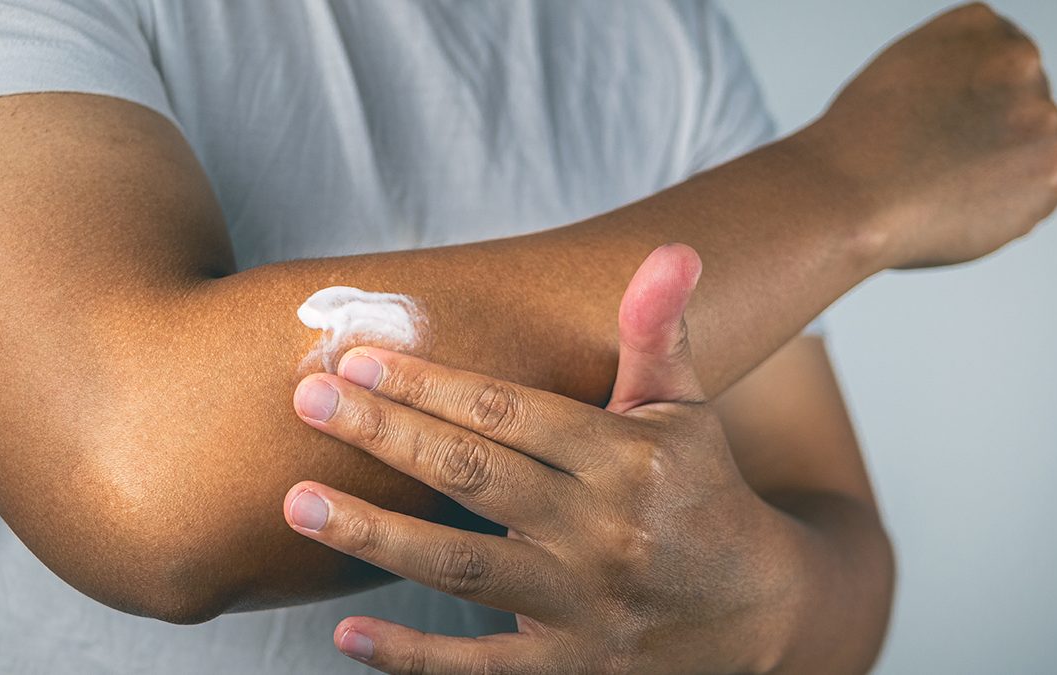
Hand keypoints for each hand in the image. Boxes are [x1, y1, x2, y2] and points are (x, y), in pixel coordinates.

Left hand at [285, 245, 803, 672]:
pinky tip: (347, 633)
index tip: (357, 357)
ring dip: (375, 534)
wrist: (760, 607)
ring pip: (464, 567)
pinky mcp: (572, 668)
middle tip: (307, 398)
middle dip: (386, 435)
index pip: (511, 412)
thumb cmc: (704, 489)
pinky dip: (413, 656)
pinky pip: (482, 668)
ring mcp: (584, 606)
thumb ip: (660, 332)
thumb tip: (673, 248)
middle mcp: (603, 530)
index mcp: (627, 458)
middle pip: (475, 476)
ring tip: (296, 502)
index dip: (430, 383)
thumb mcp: (687, 408)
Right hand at [804, 2, 1056, 267]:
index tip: (940, 126)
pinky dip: (1004, 211)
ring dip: (997, 174)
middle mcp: (1020, 60)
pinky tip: (958, 206)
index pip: (997, 66)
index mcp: (980, 25)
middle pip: (1019, 107)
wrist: (849, 195)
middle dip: (988, 138)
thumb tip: (983, 116)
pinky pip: (1036, 196)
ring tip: (940, 186)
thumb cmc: (856, 147)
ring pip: (1029, 153)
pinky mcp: (1051, 170)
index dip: (968, 107)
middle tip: (935, 163)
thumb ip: (956, 78)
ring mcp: (1041, 115)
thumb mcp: (902, 74)